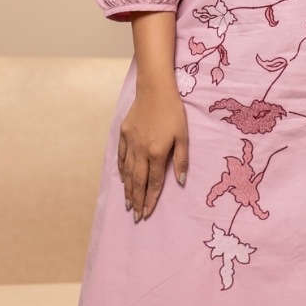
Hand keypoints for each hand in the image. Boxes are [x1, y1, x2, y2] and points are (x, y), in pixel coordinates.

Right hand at [118, 83, 188, 220]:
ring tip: (128, 203)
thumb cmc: (173, 112)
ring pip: (128, 172)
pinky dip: (122, 170)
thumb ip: (181, 159)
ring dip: (128, 189)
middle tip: (135, 216)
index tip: (147, 213)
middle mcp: (141, 151)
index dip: (151, 199)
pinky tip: (123, 179)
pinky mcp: (123, 134)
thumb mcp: (183, 135)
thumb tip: (180, 181)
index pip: (154, 182)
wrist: (154, 89)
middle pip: (138, 181)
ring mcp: (130, 142)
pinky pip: (121, 157)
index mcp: (157, 152)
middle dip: (137, 200)